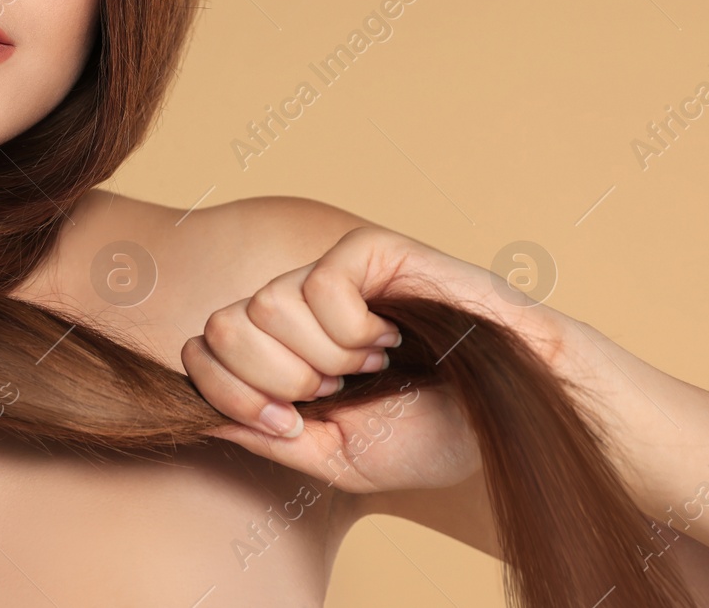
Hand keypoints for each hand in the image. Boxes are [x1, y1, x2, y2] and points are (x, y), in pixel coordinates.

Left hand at [181, 224, 568, 494]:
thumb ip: (263, 434)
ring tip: (370, 364)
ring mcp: (330, 273)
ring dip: (322, 357)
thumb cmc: (433, 437)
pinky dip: (350, 327)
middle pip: (221, 326)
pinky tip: (386, 339)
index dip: (232, 394)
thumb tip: (196, 412)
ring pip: (266, 305)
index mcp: (277, 348)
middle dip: (276, 380)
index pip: (199, 351)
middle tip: (335, 390)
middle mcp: (294, 303)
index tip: (292, 421)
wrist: (512, 425)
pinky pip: (319, 282)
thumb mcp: (332, 456)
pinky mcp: (372, 252)